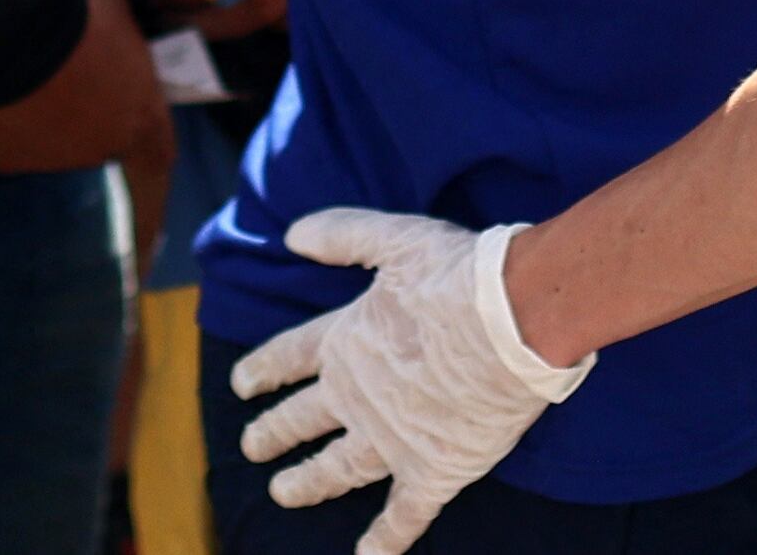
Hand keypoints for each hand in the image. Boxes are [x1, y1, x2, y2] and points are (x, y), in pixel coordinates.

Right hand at [0, 0, 179, 250]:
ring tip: (21, 75)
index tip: (152, 236)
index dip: (155, 182)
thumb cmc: (77, 14)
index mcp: (138, 117)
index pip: (157, 158)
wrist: (7, 31)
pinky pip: (6, 138)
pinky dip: (3, 120)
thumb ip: (121, 42)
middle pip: (96, 141)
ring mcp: (49, 159)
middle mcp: (98, 150)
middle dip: (86, 119)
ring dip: (43, 118)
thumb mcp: (117, 14)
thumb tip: (112, 41)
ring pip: (49, 141)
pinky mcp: (4, 159)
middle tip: (65, 81)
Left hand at [234, 213, 591, 553]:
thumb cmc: (461, 276)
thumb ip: (344, 235)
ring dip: (308, 483)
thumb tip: (291, 233)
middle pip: (304, 419)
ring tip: (282, 493)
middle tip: (252, 445)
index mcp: (347, 343)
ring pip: (338, 470)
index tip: (242, 385)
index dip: (264, 371)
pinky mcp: (433, 471)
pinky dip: (384, 541)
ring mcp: (392, 439)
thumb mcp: (396, 239)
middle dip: (275, 432)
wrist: (514, 323)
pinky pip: (403, 517)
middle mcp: (357, 396)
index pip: (289, 358)